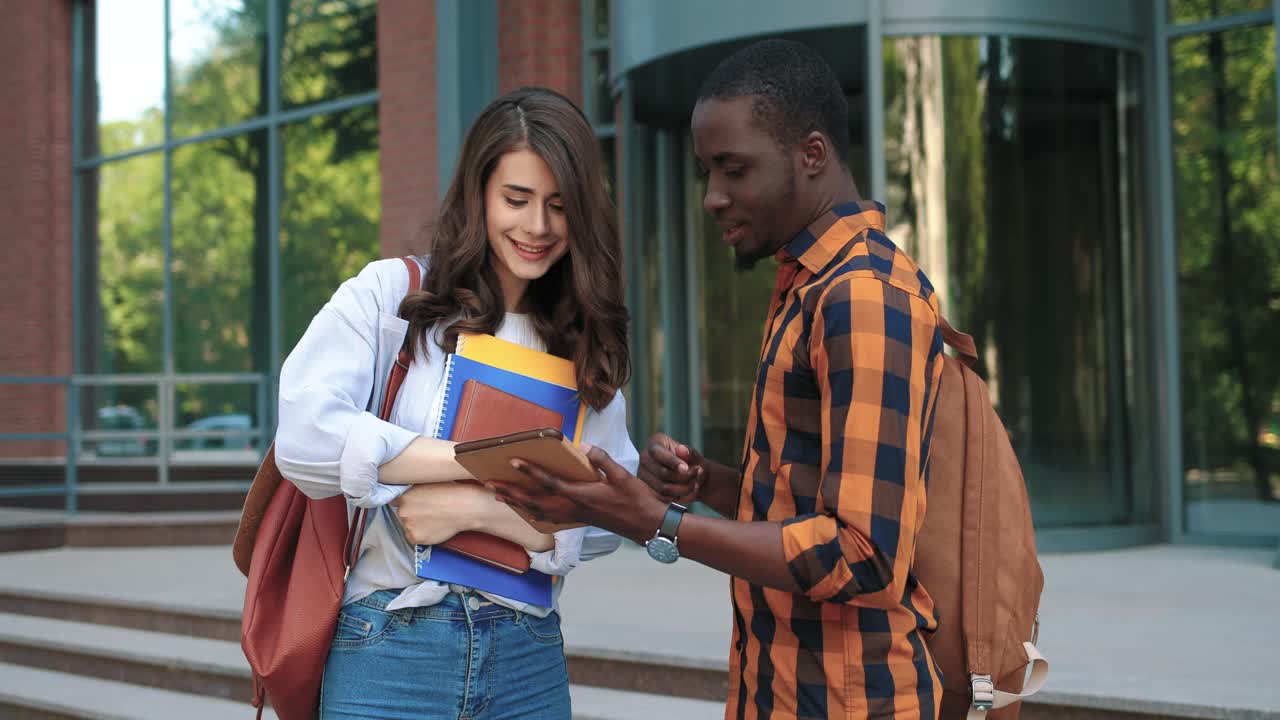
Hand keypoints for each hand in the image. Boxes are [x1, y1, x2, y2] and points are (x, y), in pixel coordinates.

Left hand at [391, 482, 484, 545]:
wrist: (463, 508)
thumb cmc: (451, 493)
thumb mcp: (428, 484)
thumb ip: (414, 491)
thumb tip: (407, 495)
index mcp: (404, 495)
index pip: (395, 501)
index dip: (404, 504)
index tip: (412, 506)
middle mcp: (402, 510)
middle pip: (402, 515)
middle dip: (412, 514)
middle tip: (428, 513)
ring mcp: (408, 524)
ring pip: (408, 527)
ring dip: (417, 525)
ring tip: (434, 520)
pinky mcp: (415, 537)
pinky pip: (413, 538)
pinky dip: (421, 535)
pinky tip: (433, 528)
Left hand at [485, 445, 665, 544]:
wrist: (645, 524)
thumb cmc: (635, 499)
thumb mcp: (622, 475)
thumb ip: (602, 460)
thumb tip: (584, 446)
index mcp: (581, 495)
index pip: (549, 482)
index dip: (530, 471)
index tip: (513, 460)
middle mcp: (572, 508)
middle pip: (534, 501)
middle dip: (510, 491)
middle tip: (489, 483)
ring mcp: (573, 516)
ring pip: (536, 511)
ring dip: (515, 502)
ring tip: (497, 494)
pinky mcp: (577, 519)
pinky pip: (547, 518)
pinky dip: (530, 512)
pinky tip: (523, 509)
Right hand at [638, 432, 704, 503]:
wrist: (691, 476)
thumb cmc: (691, 462)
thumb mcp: (694, 455)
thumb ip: (690, 453)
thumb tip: (682, 450)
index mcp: (655, 443)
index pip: (658, 453)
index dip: (672, 462)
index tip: (686, 468)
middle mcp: (645, 458)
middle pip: (662, 473)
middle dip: (684, 477)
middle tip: (697, 474)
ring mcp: (643, 475)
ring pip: (664, 488)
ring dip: (684, 489)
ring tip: (696, 483)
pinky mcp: (647, 490)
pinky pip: (664, 498)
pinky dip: (679, 497)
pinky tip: (689, 492)